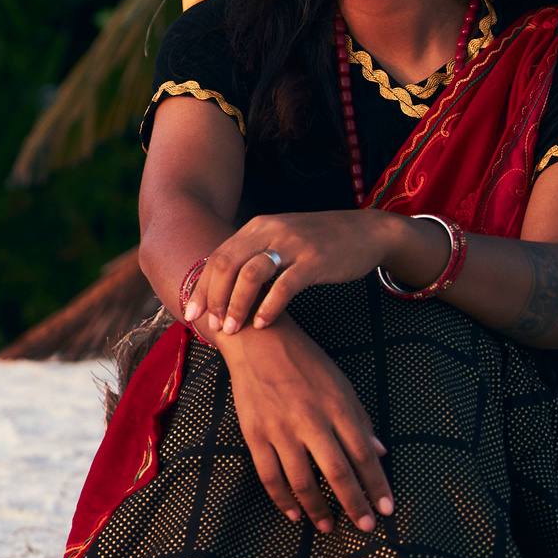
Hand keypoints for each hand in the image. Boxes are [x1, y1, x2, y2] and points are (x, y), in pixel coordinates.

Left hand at [186, 211, 443, 334]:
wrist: (367, 232)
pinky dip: (269, 307)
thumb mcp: (281, 242)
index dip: (202, 287)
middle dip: (214, 298)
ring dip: (237, 305)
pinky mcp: (314, 260)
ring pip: (250, 275)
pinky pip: (284, 286)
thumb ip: (254, 258)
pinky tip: (262, 323)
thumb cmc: (318, 243)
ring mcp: (292, 244)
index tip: (191, 313)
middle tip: (212, 326)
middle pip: (227, 265)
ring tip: (233, 329)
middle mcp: (269, 231)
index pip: (217, 257)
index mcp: (256, 227)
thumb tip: (224, 288)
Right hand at [211, 318, 395, 533]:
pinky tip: (294, 513)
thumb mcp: (340, 384)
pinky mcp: (255, 433)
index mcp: (337, 407)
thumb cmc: (304, 361)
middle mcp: (310, 420)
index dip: (377, 485)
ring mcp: (280, 428)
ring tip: (329, 527)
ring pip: (302, 480)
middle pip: (337, 472)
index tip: (388, 509)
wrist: (257, 340)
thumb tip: (380, 453)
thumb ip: (360, 419)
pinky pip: (269, 474)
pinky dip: (282, 499)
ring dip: (318, 509)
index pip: (363, 455)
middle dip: (355, 504)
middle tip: (366, 527)